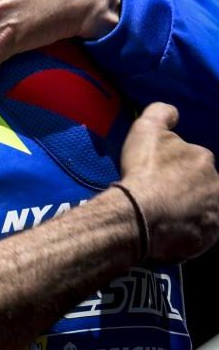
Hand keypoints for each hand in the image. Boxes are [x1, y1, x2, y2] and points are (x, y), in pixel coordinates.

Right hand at [118, 103, 218, 264]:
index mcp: (204, 158)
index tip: (156, 172)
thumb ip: (161, 113)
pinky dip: (188, 229)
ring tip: (165, 213)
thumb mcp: (145, 130)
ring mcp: (216, 214)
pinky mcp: (210, 238)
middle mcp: (217, 185)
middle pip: (201, 184)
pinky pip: (200, 231)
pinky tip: (169, 228)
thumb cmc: (143, 170)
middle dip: (186, 187)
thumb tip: (174, 112)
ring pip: (203, 207)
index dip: (172, 164)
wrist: (140, 214)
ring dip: (189, 208)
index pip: (191, 159)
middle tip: (161, 193)